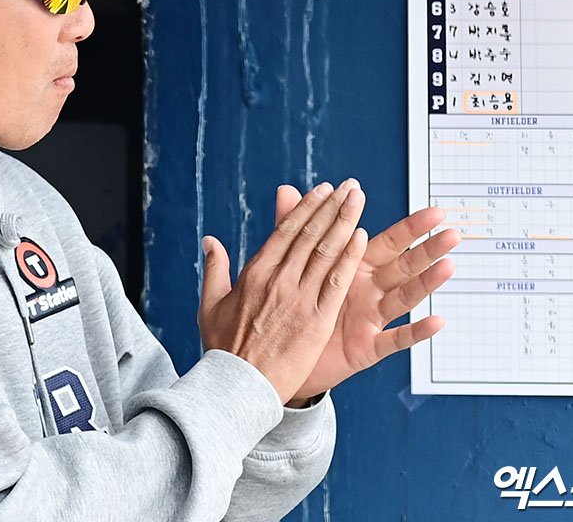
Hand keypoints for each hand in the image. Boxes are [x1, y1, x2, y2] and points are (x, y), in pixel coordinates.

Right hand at [198, 180, 368, 403]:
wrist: (237, 386)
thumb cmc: (223, 348)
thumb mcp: (211, 304)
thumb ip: (215, 268)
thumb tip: (210, 240)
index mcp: (255, 273)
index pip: (286, 231)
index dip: (307, 208)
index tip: (323, 190)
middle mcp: (278, 280)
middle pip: (310, 235)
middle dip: (332, 207)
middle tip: (350, 187)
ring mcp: (298, 300)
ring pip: (326, 252)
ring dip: (345, 223)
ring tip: (359, 200)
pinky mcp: (316, 322)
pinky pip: (336, 284)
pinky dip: (349, 259)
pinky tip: (361, 238)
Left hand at [272, 185, 458, 403]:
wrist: (282, 353)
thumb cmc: (295, 305)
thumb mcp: (295, 263)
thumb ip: (296, 227)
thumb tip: (286, 188)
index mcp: (354, 266)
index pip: (389, 242)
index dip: (411, 227)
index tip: (435, 212)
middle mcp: (369, 290)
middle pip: (404, 265)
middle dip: (428, 248)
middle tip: (452, 231)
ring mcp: (371, 318)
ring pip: (404, 297)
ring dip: (426, 283)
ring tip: (448, 266)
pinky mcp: (367, 347)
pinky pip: (395, 339)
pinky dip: (416, 331)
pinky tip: (436, 321)